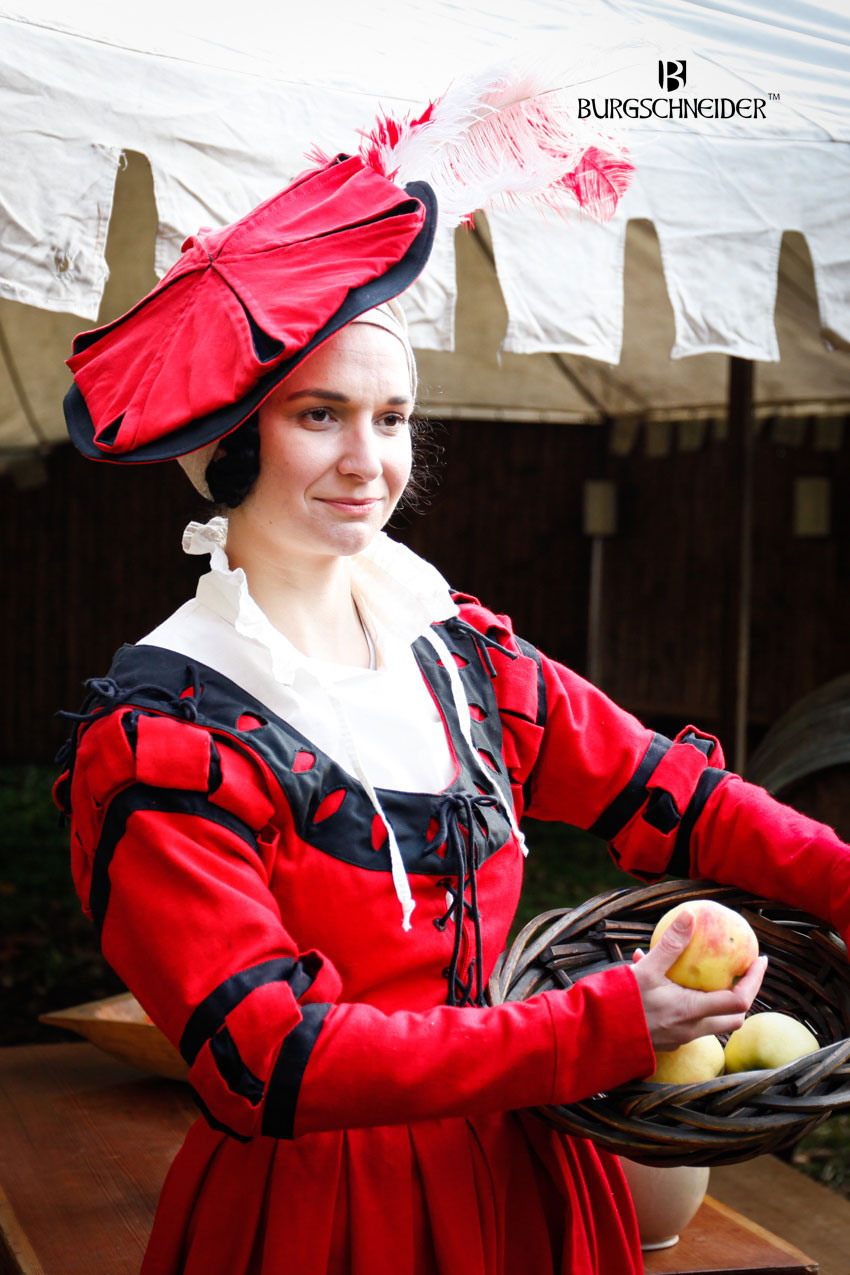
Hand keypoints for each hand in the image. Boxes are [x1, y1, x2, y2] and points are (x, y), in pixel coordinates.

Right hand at [631, 908, 767, 1053]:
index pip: (739, 1000)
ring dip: (718, 1002)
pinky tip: (669, 985)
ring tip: (708, 977)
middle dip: (744, 996)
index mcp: (692, 1011)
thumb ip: (670, 944)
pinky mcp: (667, 1041)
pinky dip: (692, 1005)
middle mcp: (692, 1029)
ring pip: (713, 1023)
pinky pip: (690, 1023)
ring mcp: (680, 1039)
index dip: (754, 981)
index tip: (759, 961)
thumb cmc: (622, 1002)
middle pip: (733, 1018)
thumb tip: (690, 916)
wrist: (596, 1035)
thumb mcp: (646, 969)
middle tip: (742, 973)